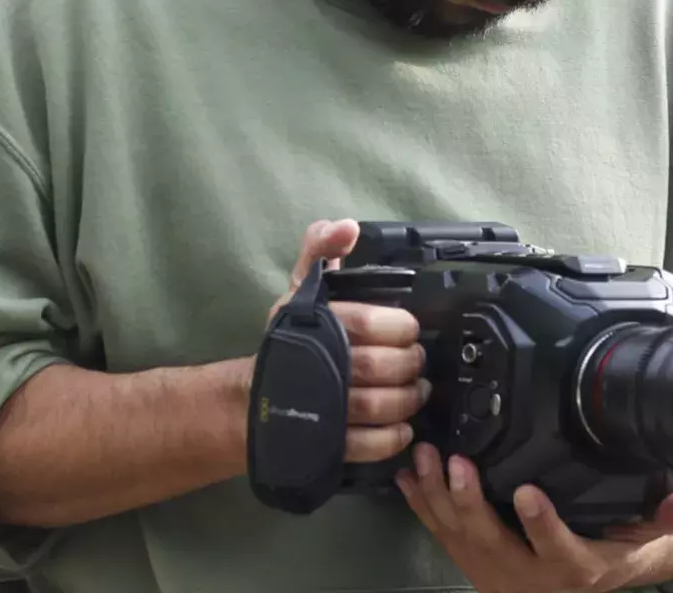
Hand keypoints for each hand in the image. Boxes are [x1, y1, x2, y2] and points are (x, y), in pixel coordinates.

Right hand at [266, 218, 428, 463]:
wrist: (254, 397)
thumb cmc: (290, 338)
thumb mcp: (301, 287)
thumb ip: (320, 251)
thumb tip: (345, 226)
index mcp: (316, 323)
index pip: (369, 322)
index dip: (400, 326)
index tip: (409, 329)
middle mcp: (320, 365)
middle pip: (378, 366)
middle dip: (409, 364)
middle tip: (417, 361)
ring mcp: (323, 409)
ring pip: (377, 406)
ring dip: (407, 400)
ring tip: (418, 391)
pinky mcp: (328, 444)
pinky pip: (368, 445)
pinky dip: (392, 438)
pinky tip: (403, 426)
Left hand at [396, 444, 672, 592]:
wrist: (581, 582)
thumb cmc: (613, 548)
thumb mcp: (642, 539)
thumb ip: (660, 520)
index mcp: (573, 569)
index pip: (557, 550)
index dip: (542, 524)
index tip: (527, 492)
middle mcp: (528, 575)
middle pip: (491, 542)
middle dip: (469, 502)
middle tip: (458, 462)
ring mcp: (494, 569)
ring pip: (457, 537)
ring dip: (436, 497)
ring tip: (426, 458)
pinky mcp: (471, 559)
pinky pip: (440, 534)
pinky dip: (420, 505)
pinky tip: (407, 476)